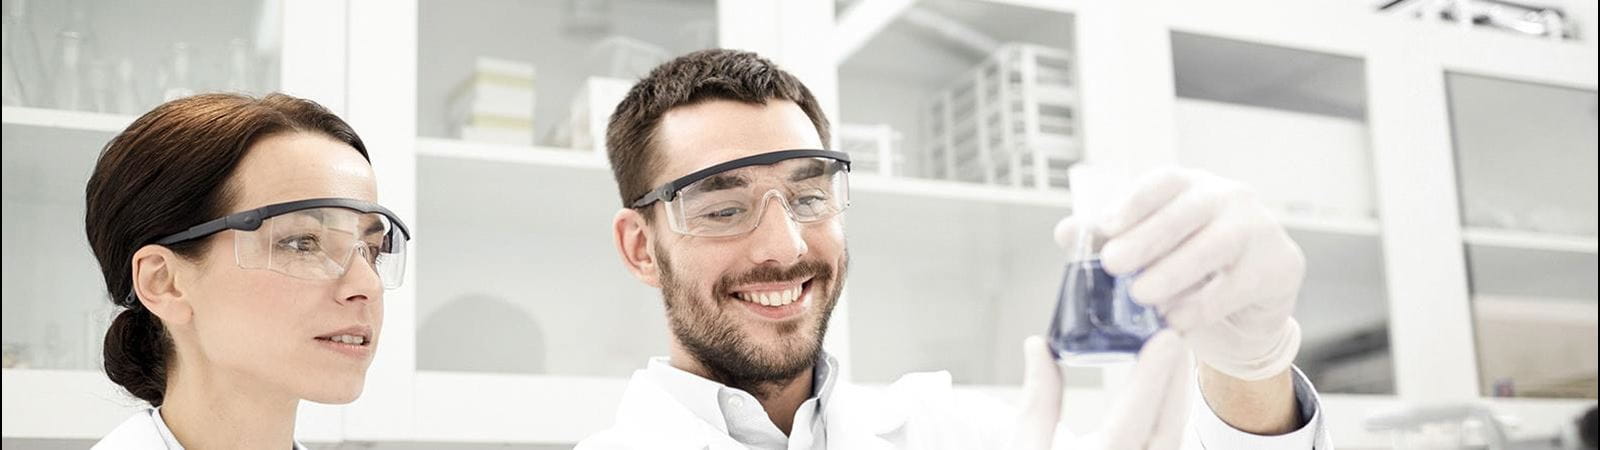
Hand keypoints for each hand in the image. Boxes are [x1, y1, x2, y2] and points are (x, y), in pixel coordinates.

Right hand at [1009, 332, 1191, 449]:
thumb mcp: (1026, 448)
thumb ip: (1038, 399)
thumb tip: (1038, 346)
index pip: (1131, 420)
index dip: (1152, 378)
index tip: (1167, 339)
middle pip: (1166, 428)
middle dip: (1174, 380)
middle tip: (1175, 335)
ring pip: (1175, 440)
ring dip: (1176, 399)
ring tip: (1173, 359)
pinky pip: (1168, 448)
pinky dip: (1170, 421)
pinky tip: (1168, 397)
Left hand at [1056, 168, 1303, 381]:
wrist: (1253, 294)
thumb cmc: (1192, 262)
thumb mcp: (1152, 247)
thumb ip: (1109, 239)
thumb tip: (1066, 232)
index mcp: (1191, 186)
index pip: (1162, 183)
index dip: (1133, 202)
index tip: (1104, 227)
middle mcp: (1227, 198)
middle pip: (1186, 212)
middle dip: (1146, 239)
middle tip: (1113, 265)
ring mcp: (1258, 228)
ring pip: (1215, 245)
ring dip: (1173, 272)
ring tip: (1140, 295)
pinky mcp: (1277, 265)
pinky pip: (1236, 286)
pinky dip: (1202, 305)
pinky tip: (1175, 320)